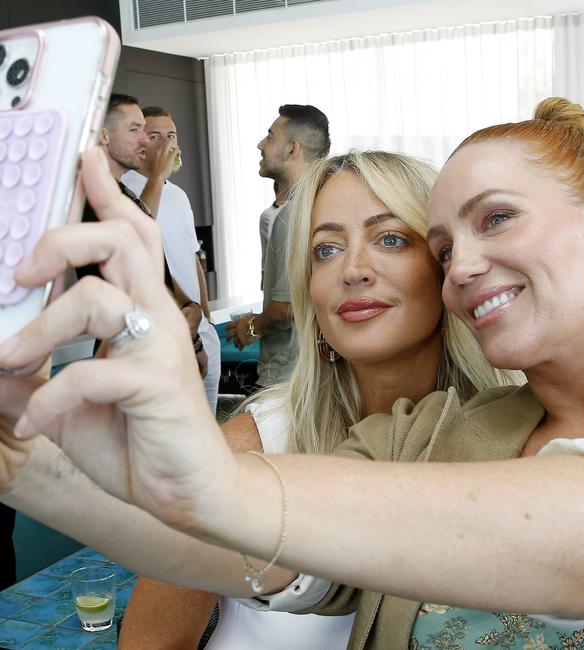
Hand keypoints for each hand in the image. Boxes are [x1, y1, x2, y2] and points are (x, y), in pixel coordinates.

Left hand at [0, 147, 234, 529]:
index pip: (131, 239)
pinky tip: (37, 424)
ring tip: (11, 360)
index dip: (108, 196)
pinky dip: (49, 399)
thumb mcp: (72, 402)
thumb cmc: (141, 437)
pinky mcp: (157, 384)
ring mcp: (159, 349)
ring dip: (40, 329)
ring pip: (98, 299)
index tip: (85, 161)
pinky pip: (90, 375)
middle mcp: (155, 320)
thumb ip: (35, 375)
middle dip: (66, 238)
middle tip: (24, 272)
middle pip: (123, 242)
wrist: (186, 488)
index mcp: (141, 314)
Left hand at [225, 317, 254, 350]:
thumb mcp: (249, 316)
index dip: (227, 328)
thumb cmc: (256, 319)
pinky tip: (240, 349)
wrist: (260, 324)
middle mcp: (237, 329)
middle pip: (230, 335)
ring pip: (235, 341)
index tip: (226, 329)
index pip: (230, 325)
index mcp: (238, 323)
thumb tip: (249, 319)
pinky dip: (241, 348)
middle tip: (227, 339)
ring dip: (235, 344)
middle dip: (228, 338)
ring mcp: (240, 336)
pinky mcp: (244, 341)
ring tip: (235, 346)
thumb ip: (247, 319)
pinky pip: (241, 346)